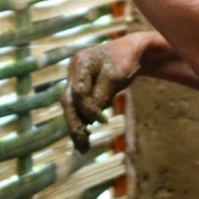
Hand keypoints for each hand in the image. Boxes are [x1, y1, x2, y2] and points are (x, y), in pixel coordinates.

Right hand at [60, 38, 140, 153]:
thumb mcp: (116, 78)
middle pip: (68, 100)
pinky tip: (84, 138)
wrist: (130, 50)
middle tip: (83, 145)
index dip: (89, 110)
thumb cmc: (124, 61)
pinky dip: (81, 121)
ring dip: (76, 126)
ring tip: (83, 147)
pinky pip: (77, 106)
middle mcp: (73, 70)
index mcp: (80, 63)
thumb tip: (90, 119)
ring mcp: (74, 78)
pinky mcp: (80, 87)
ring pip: (71, 106)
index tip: (104, 121)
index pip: (79, 92)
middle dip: (74, 124)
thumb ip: (101, 96)